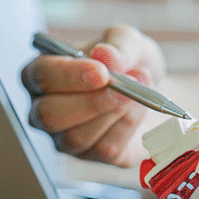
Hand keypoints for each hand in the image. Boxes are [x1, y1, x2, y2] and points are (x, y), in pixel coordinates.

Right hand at [21, 26, 165, 166]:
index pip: (40, 76)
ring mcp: (66, 137)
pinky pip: (104, 150)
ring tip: (138, 95)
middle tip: (123, 89)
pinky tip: (139, 111)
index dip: (69, 75)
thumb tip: (105, 55)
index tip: (101, 72)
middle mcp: (47, 109)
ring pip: (76, 137)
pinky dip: (127, 128)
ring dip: (113, 114)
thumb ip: (118, 45)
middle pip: (49, 115)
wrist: (157, 90)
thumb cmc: (131, 64)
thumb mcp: (129, 42)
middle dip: (90, 103)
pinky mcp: (93, 156)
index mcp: (45, 73)